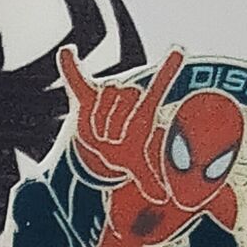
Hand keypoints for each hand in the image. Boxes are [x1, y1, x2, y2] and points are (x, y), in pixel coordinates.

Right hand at [59, 46, 183, 200]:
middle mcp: (126, 95)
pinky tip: (67, 53)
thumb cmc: (124, 150)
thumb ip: (148, 179)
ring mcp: (106, 94)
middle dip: (115, 122)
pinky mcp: (84, 95)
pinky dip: (70, 66)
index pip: (157, 87)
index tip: (179, 49)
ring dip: (98, 122)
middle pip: (123, 96)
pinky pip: (76, 76)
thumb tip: (162, 197)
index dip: (169, 67)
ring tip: (100, 133)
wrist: (102, 145)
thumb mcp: (136, 164)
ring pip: (101, 99)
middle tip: (113, 139)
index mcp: (142, 109)